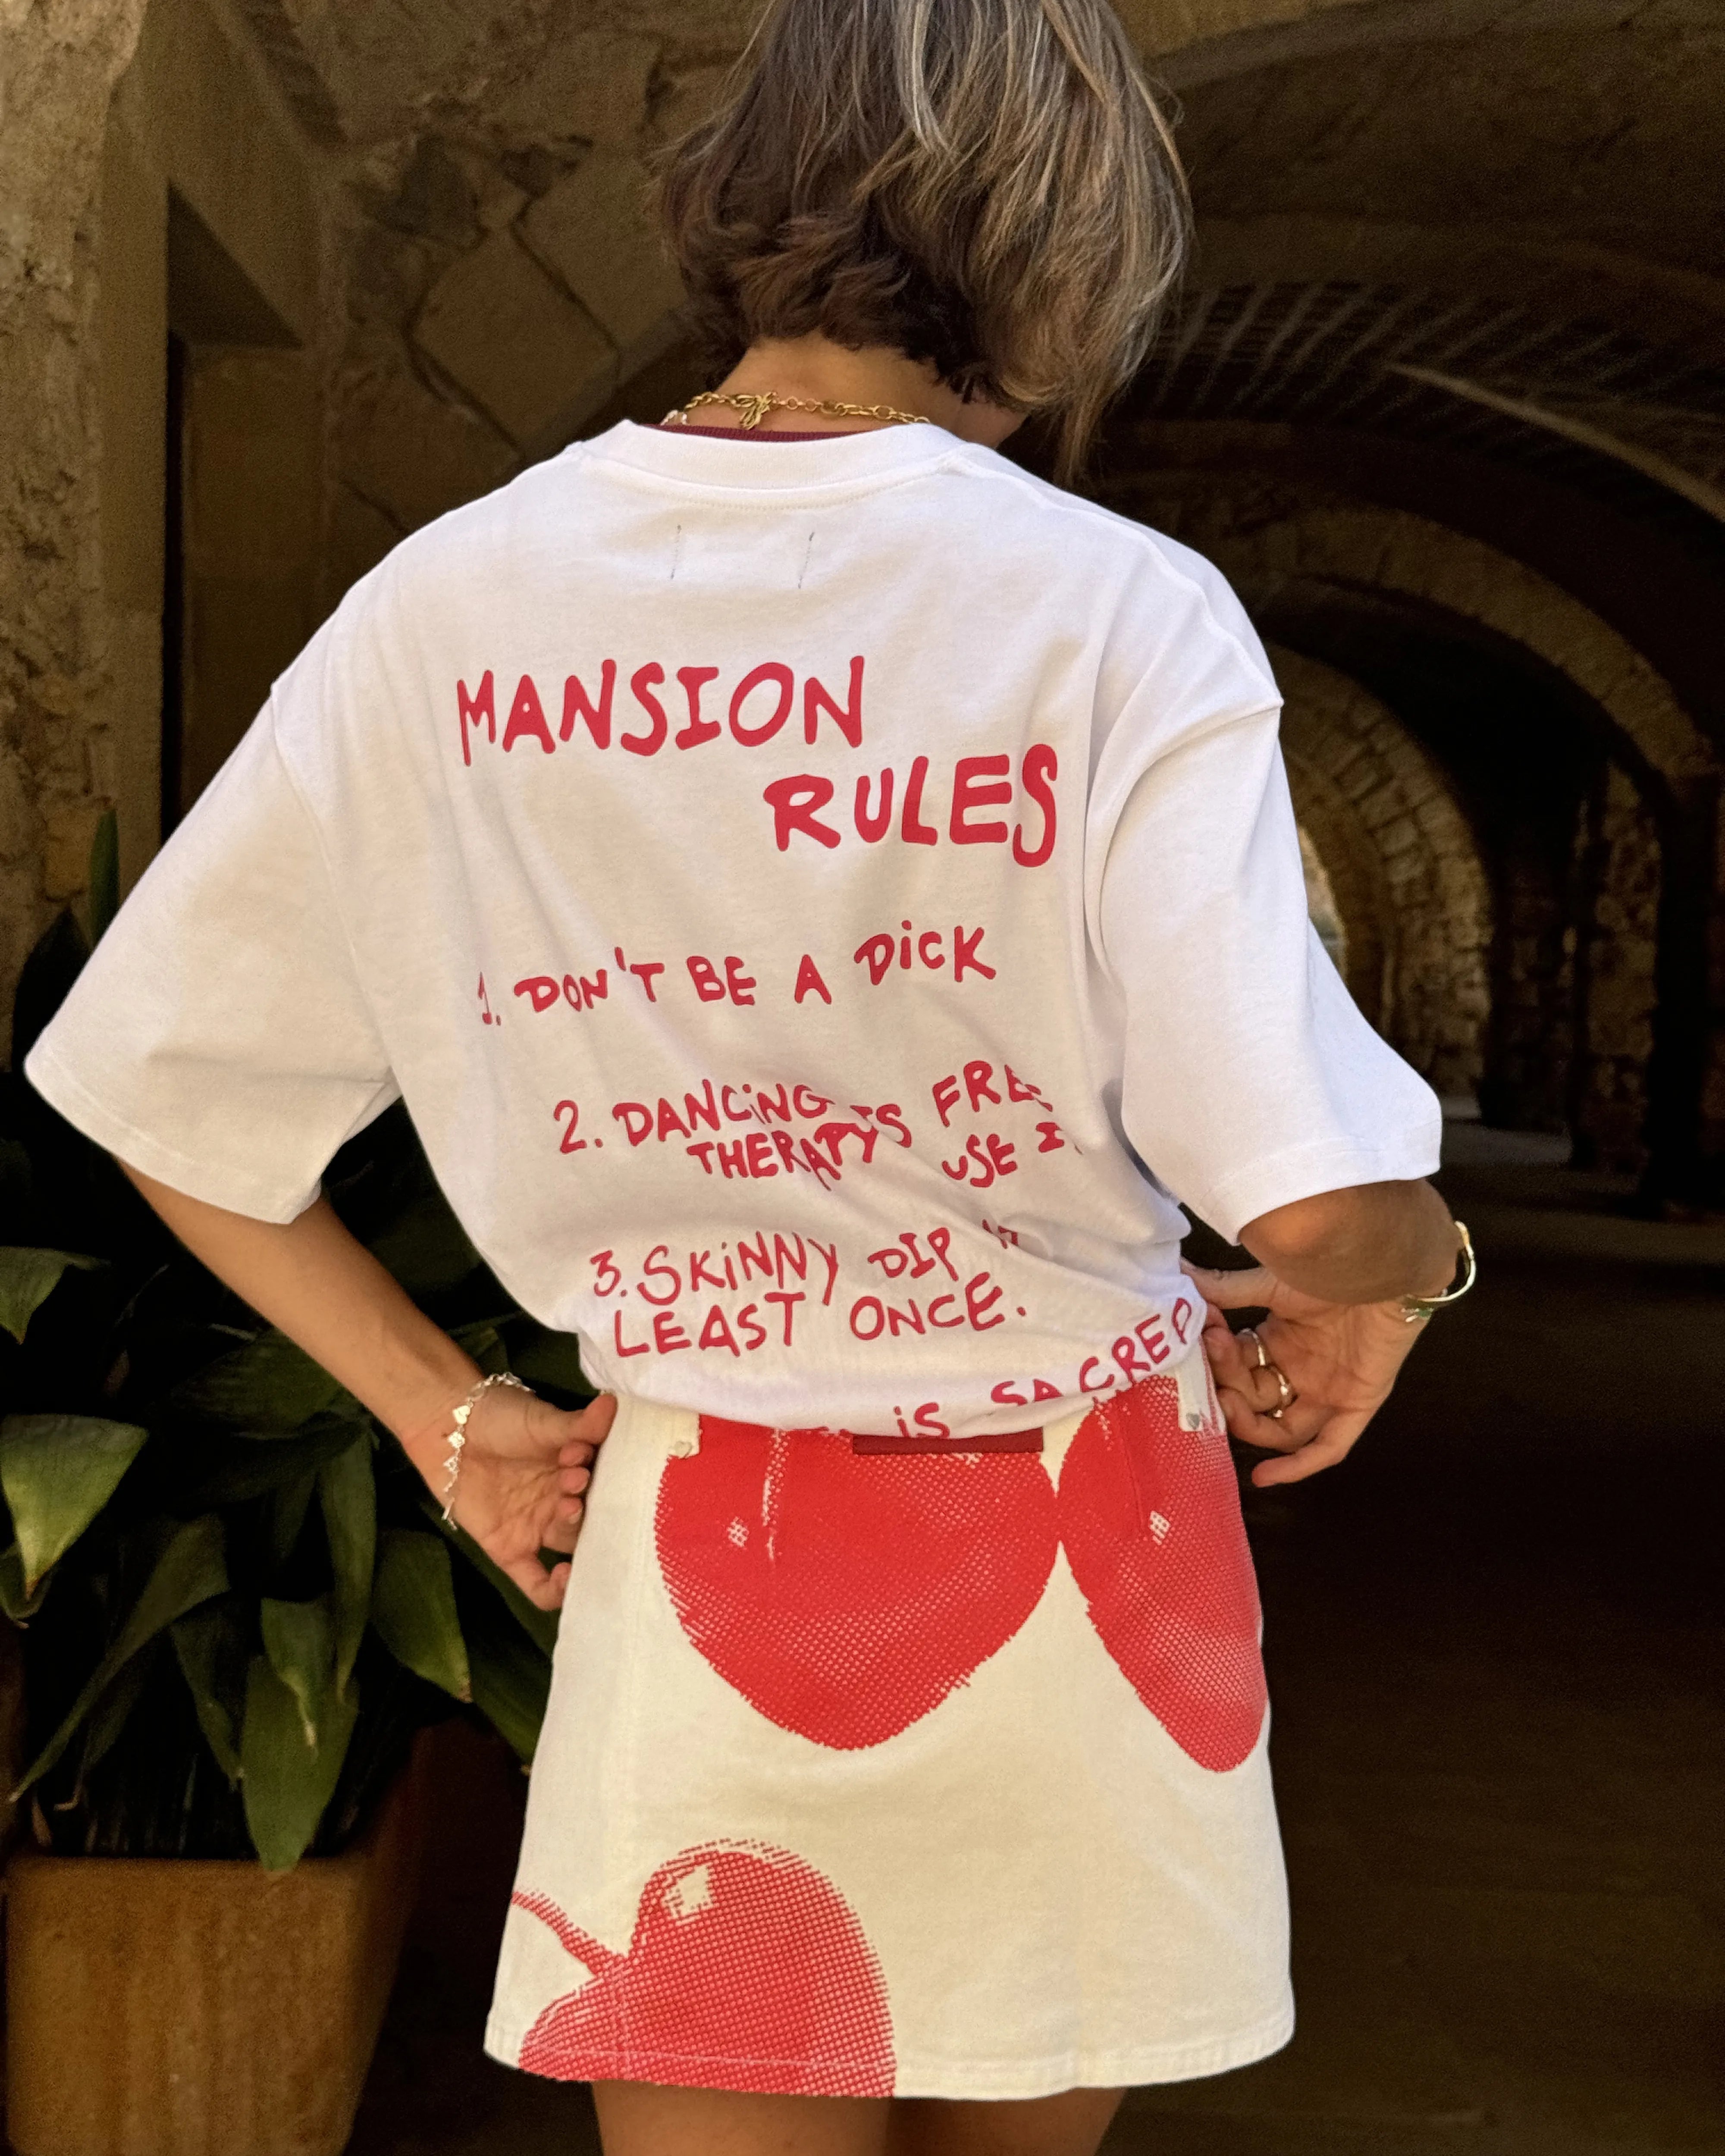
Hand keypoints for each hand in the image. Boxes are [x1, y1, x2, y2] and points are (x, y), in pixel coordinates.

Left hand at [419, 1386, 616, 1609]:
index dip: (606, 1477)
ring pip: (571, 1545)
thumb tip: (612, 1405)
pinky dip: (555, 1590)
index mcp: (580, 1471)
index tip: (589, 1456)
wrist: (449, 1430)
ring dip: (574, 1528)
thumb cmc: (501, 1419)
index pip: (609, 1486)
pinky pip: (537, 1583)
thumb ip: (577, 1424)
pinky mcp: (511, 1552)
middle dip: (592, 1504)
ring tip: (568, 1504)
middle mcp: (564, 1504)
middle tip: (577, 1481)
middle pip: (594, 1518)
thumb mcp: (541, 1420)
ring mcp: (539, 1529)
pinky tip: (565, 1577)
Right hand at [1183, 1262, 1426, 1486]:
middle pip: (1253, 1402)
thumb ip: (1226, 1289)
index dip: (1216, 1363)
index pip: (1235, 1371)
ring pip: (1282, 1430)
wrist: (1382, 1263)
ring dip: (1250, 1426)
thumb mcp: (1271, 1283)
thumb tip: (1178, 1273)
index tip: (1202, 1337)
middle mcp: (1299, 1375)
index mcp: (1276, 1345)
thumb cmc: (1329, 1269)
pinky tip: (1264, 1476)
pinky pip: (1328, 1448)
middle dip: (1227, 1388)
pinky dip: (1297, 1467)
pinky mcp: (1357, 1406)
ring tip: (1228, 1405)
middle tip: (1213, 1363)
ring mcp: (1327, 1394)